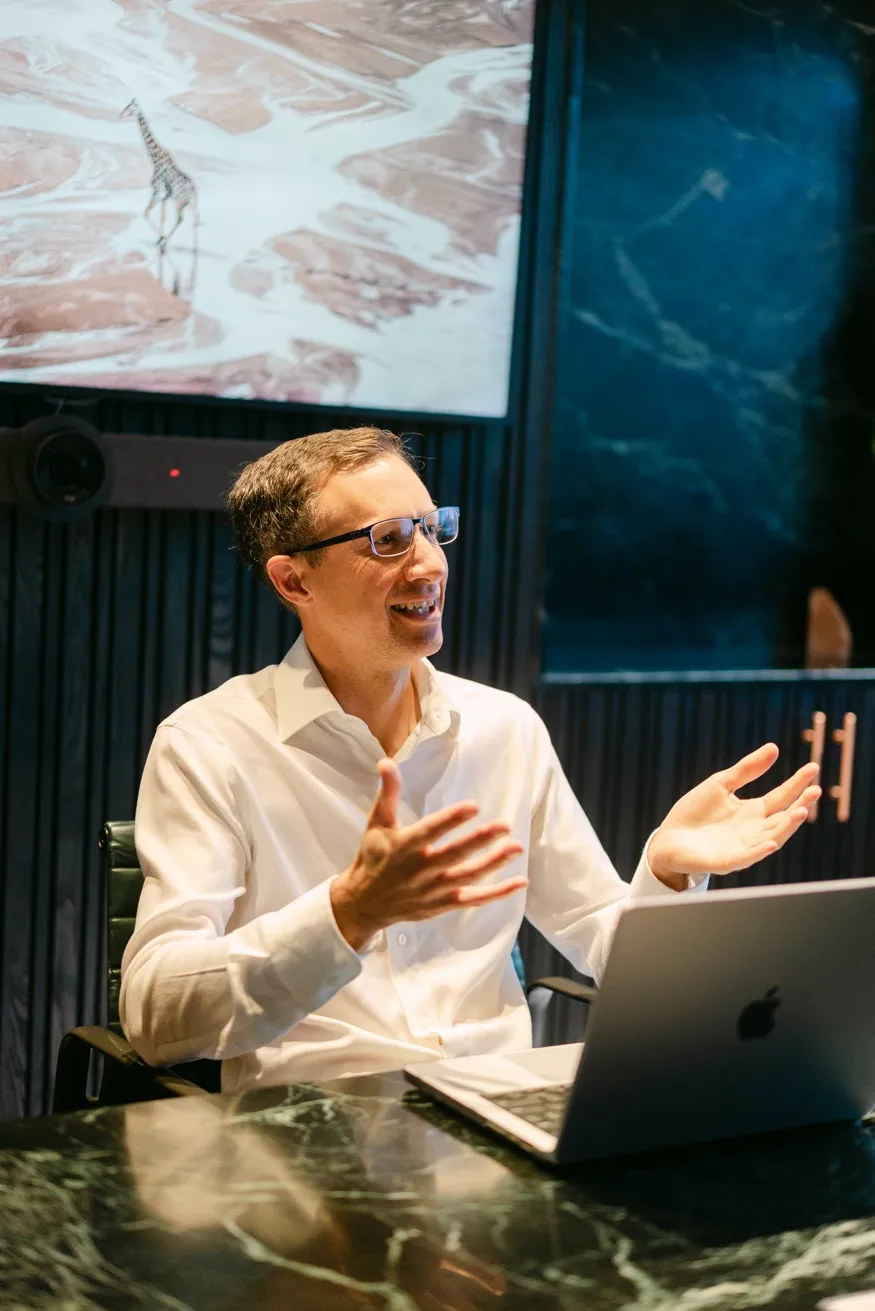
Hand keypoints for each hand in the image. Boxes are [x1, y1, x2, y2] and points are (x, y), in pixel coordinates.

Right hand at [331, 758, 525, 949]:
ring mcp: (433, 890)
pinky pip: (473, 899)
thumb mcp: (377, 824)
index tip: (473, 806)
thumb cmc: (373, 857)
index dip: (451, 820)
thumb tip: (386, 762)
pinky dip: (496, 893)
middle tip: (505, 826)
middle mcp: (419, 870)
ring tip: (516, 848)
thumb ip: (387, 794)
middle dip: (480, 841)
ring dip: (493, 864)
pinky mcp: (442, 904)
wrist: (364, 904)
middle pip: (453, 854)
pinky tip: (519, 882)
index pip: (430, 832)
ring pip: (466, 877)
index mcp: (403, 846)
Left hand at [647, 743, 820, 889]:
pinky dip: (759, 851)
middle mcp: (753, 831)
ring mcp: (742, 847)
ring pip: (771, 838)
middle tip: (815, 791)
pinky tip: (770, 842)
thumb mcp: (721, 785)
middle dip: (799, 806)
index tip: (813, 768)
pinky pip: (746, 857)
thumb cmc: (694, 813)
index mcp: (752, 812)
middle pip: (782, 818)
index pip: (781, 797)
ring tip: (801, 811)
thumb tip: (774, 747)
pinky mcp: (725, 862)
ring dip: (786, 827)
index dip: (797, 783)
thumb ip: (747, 769)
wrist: (667, 839)